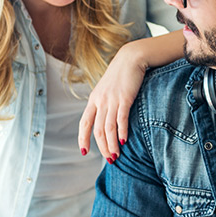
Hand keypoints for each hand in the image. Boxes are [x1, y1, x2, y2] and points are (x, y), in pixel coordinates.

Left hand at [78, 43, 148, 161]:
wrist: (132, 57)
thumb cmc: (123, 73)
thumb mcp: (109, 88)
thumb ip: (106, 101)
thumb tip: (108, 116)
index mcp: (94, 99)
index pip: (84, 123)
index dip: (83, 139)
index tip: (85, 152)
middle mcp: (100, 101)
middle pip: (97, 129)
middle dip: (102, 147)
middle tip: (109, 159)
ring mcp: (111, 100)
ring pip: (108, 128)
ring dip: (111, 144)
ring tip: (116, 156)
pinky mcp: (124, 98)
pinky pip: (120, 119)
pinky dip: (121, 132)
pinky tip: (124, 142)